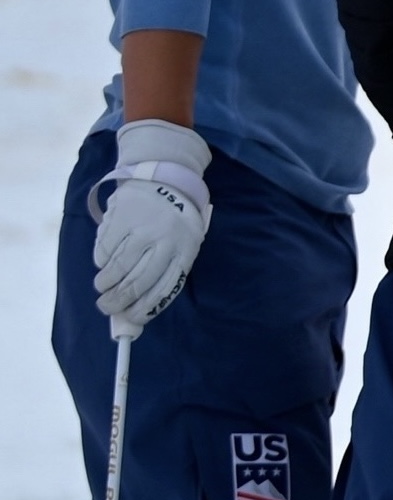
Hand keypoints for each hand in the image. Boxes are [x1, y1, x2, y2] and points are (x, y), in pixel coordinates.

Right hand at [92, 121, 213, 326]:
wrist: (165, 179)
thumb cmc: (174, 223)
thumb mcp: (181, 246)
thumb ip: (163, 276)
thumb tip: (135, 314)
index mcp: (185, 252)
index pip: (163, 290)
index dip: (143, 310)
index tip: (129, 320)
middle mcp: (166, 242)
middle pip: (137, 283)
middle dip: (118, 302)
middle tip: (106, 308)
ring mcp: (143, 229)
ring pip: (118, 268)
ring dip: (106, 284)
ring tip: (103, 288)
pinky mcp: (122, 218)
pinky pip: (105, 250)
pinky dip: (100, 261)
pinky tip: (103, 262)